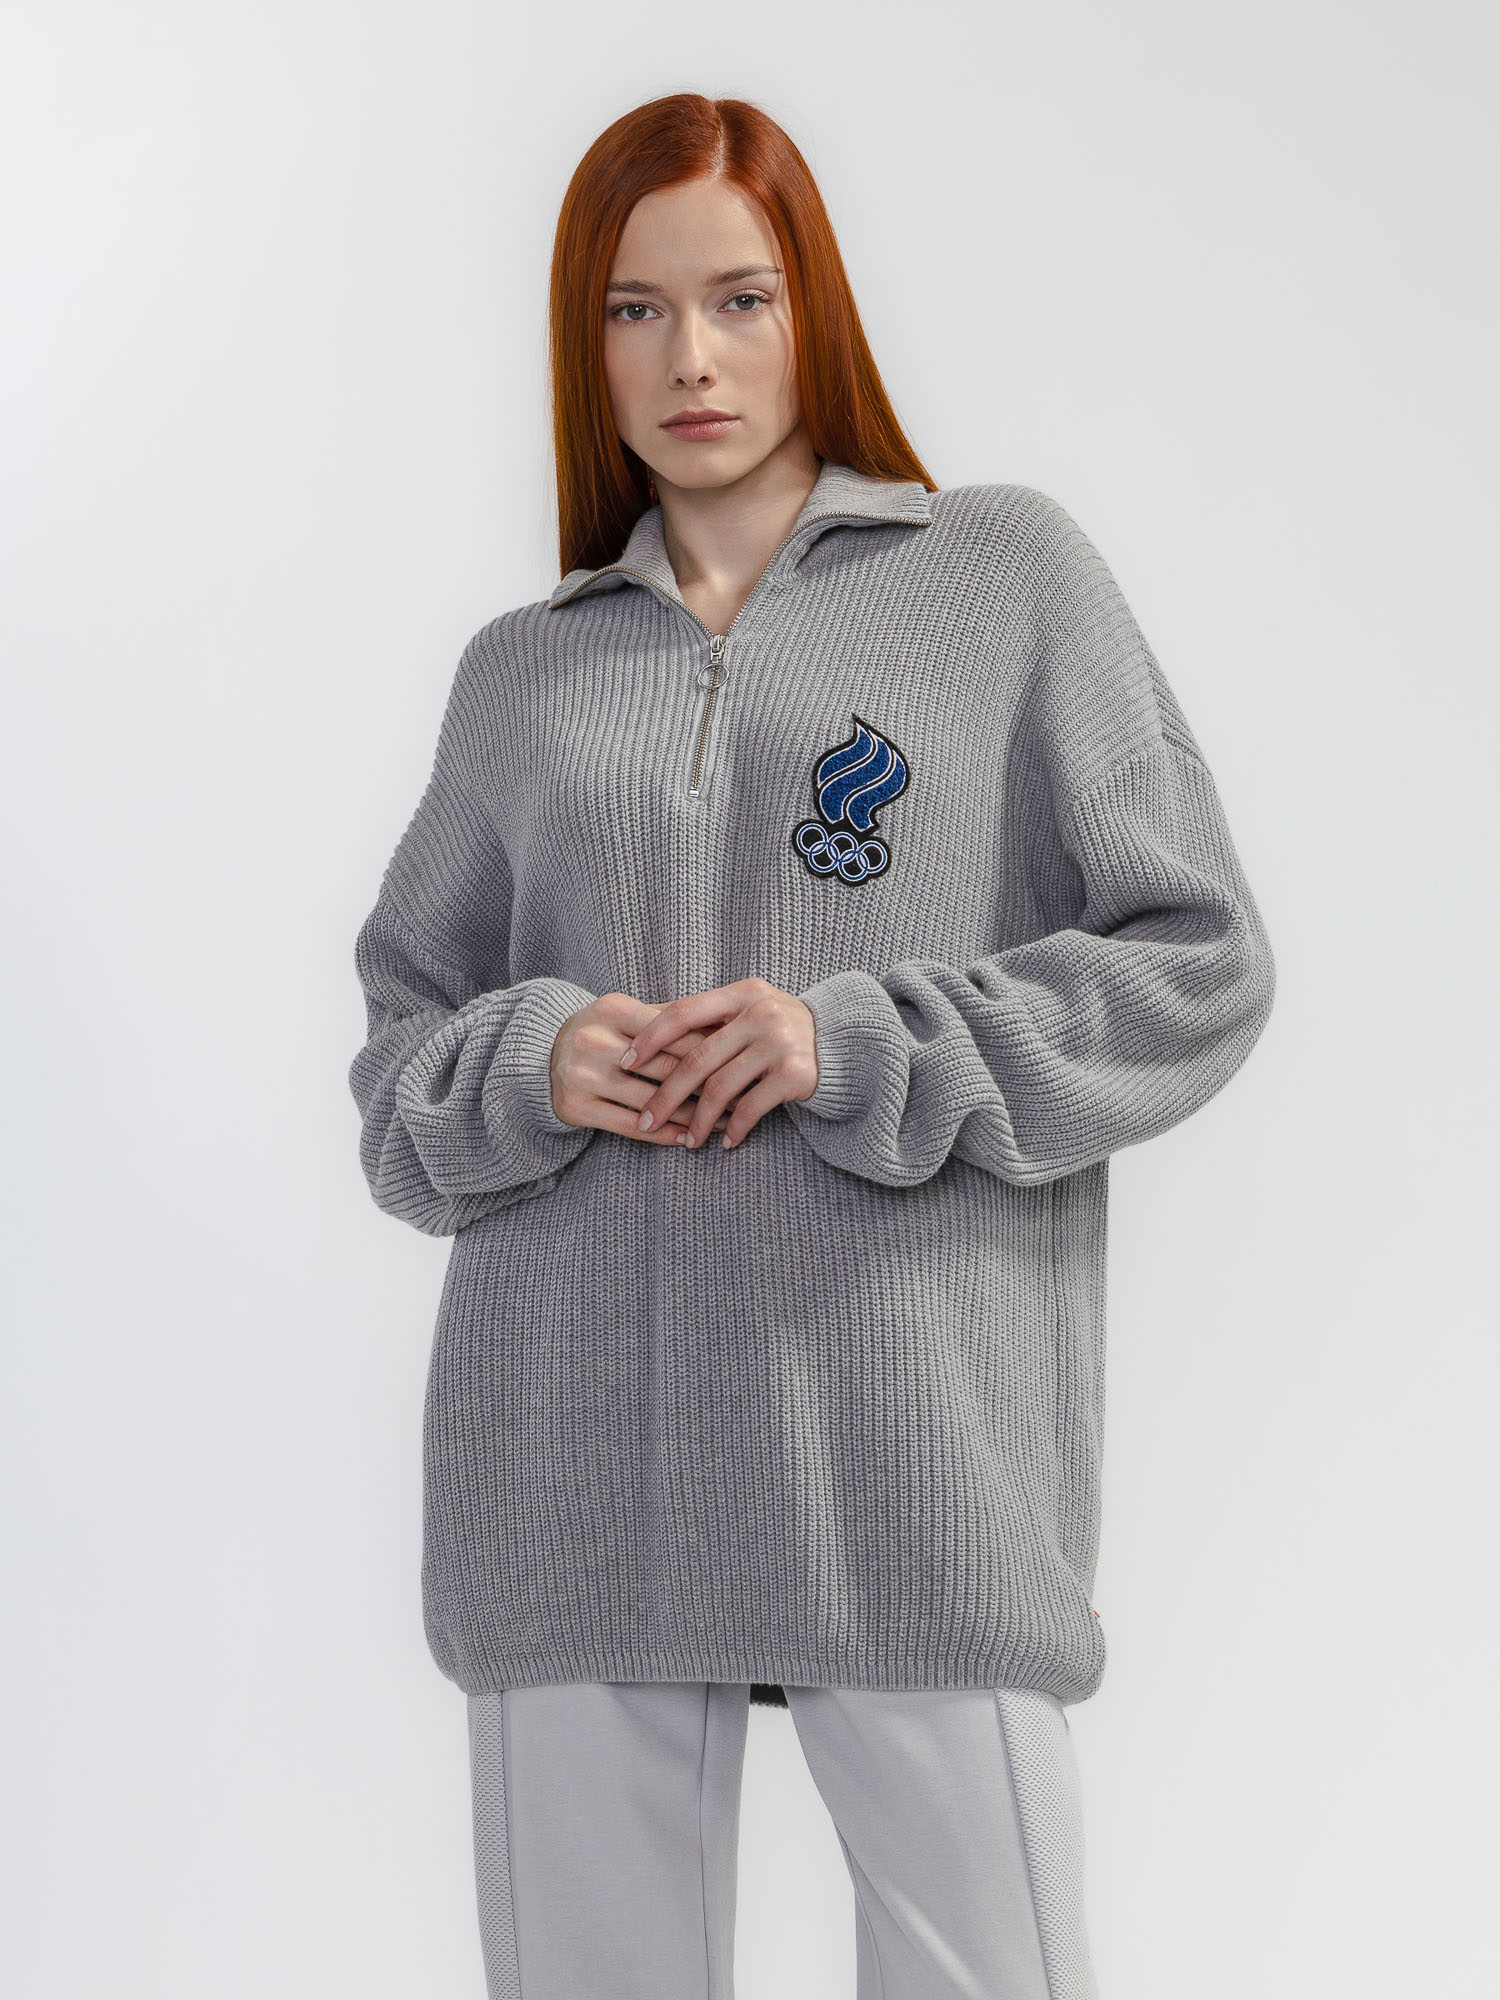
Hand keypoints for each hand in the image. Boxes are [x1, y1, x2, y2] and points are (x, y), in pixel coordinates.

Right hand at [550, 993, 742, 1142]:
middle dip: (709, 1085)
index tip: (743, 1063)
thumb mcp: (627, 1015)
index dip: (713, 1050)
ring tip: (723, 1122)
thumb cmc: (601, 1033)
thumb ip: (670, 1020)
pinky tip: (687, 1138)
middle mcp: (593, 1040)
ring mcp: (581, 1076)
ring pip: (650, 1101)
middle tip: (743, 1097)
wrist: (541, 1057)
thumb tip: (727, 1025)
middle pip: (665, 1068)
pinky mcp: (574, 1108)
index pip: (674, 1033)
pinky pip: (629, 1126)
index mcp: (613, 1010)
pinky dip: (663, 1134)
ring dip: (692, 1116)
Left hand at [616, 977, 817, 1151]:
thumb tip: (648, 1035)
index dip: (650, 1038)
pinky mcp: (796, 1074)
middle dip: (666, 1095)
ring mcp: (779, 1043)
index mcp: (742, 993)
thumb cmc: (784, 1029)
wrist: (847, 1043)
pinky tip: (725, 1141)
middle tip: (645, 1121)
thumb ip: (712, 1018)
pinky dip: (734, 1129)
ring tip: (688, 1141)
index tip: (625, 1063)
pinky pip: (751, 1108)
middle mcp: (761, 1013)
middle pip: (697, 1059)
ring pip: (720, 1089)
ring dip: (698, 1121)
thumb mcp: (752, 1008)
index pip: (683, 1012)